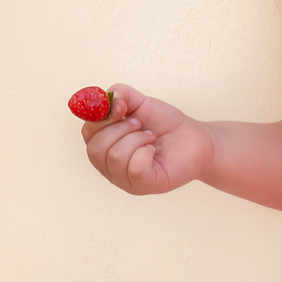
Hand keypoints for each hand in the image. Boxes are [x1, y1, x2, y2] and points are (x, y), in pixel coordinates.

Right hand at [81, 83, 213, 194]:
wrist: (194, 139)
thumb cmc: (164, 125)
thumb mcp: (141, 103)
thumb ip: (121, 94)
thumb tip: (108, 100)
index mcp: (104, 146)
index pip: (87, 132)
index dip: (101, 117)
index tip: (122, 107)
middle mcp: (109, 167)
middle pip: (95, 149)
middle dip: (119, 129)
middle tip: (139, 124)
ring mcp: (125, 180)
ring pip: (115, 157)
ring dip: (136, 139)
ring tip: (150, 137)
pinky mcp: (144, 187)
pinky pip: (135, 169)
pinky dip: (146, 152)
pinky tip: (154, 151)